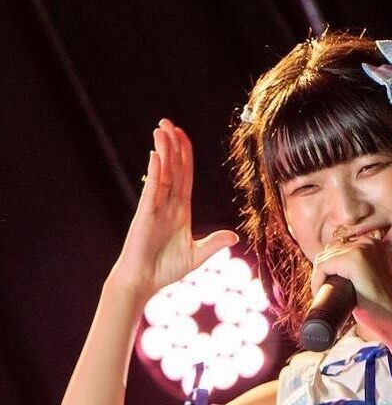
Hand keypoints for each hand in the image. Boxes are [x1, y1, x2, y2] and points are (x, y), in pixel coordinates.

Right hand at [109, 119, 237, 296]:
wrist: (144, 281)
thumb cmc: (166, 269)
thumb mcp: (196, 255)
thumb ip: (214, 243)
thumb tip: (235, 235)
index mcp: (179, 210)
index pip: (184, 177)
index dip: (185, 157)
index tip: (183, 137)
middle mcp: (166, 205)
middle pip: (172, 169)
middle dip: (171, 146)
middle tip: (168, 122)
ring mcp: (155, 208)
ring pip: (161, 174)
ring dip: (162, 152)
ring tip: (161, 129)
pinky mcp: (145, 215)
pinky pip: (152, 191)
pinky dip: (155, 174)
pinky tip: (156, 156)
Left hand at [310, 231, 391, 349]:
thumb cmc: (378, 306)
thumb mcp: (366, 280)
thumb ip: (355, 271)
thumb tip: (330, 272)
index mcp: (371, 244)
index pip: (336, 249)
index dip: (326, 269)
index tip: (324, 288)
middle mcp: (368, 242)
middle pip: (328, 252)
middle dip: (320, 273)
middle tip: (322, 293)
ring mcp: (362, 248)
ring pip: (323, 258)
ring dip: (317, 277)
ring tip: (321, 294)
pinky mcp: (355, 259)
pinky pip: (323, 265)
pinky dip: (317, 280)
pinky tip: (319, 292)